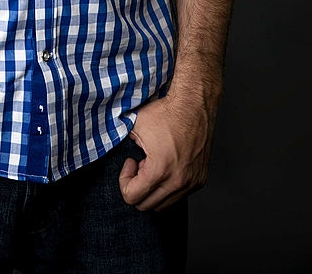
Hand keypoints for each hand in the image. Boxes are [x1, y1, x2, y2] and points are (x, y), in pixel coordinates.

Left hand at [119, 95, 214, 210]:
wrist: (194, 105)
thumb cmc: (165, 113)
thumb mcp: (135, 126)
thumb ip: (121, 143)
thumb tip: (112, 149)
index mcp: (160, 170)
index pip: (132, 197)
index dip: (124, 180)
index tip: (130, 161)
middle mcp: (178, 181)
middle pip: (146, 206)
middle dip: (137, 187)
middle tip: (139, 166)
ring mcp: (191, 183)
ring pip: (163, 205)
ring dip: (153, 190)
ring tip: (152, 166)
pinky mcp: (199, 180)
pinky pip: (178, 196)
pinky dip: (168, 187)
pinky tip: (166, 165)